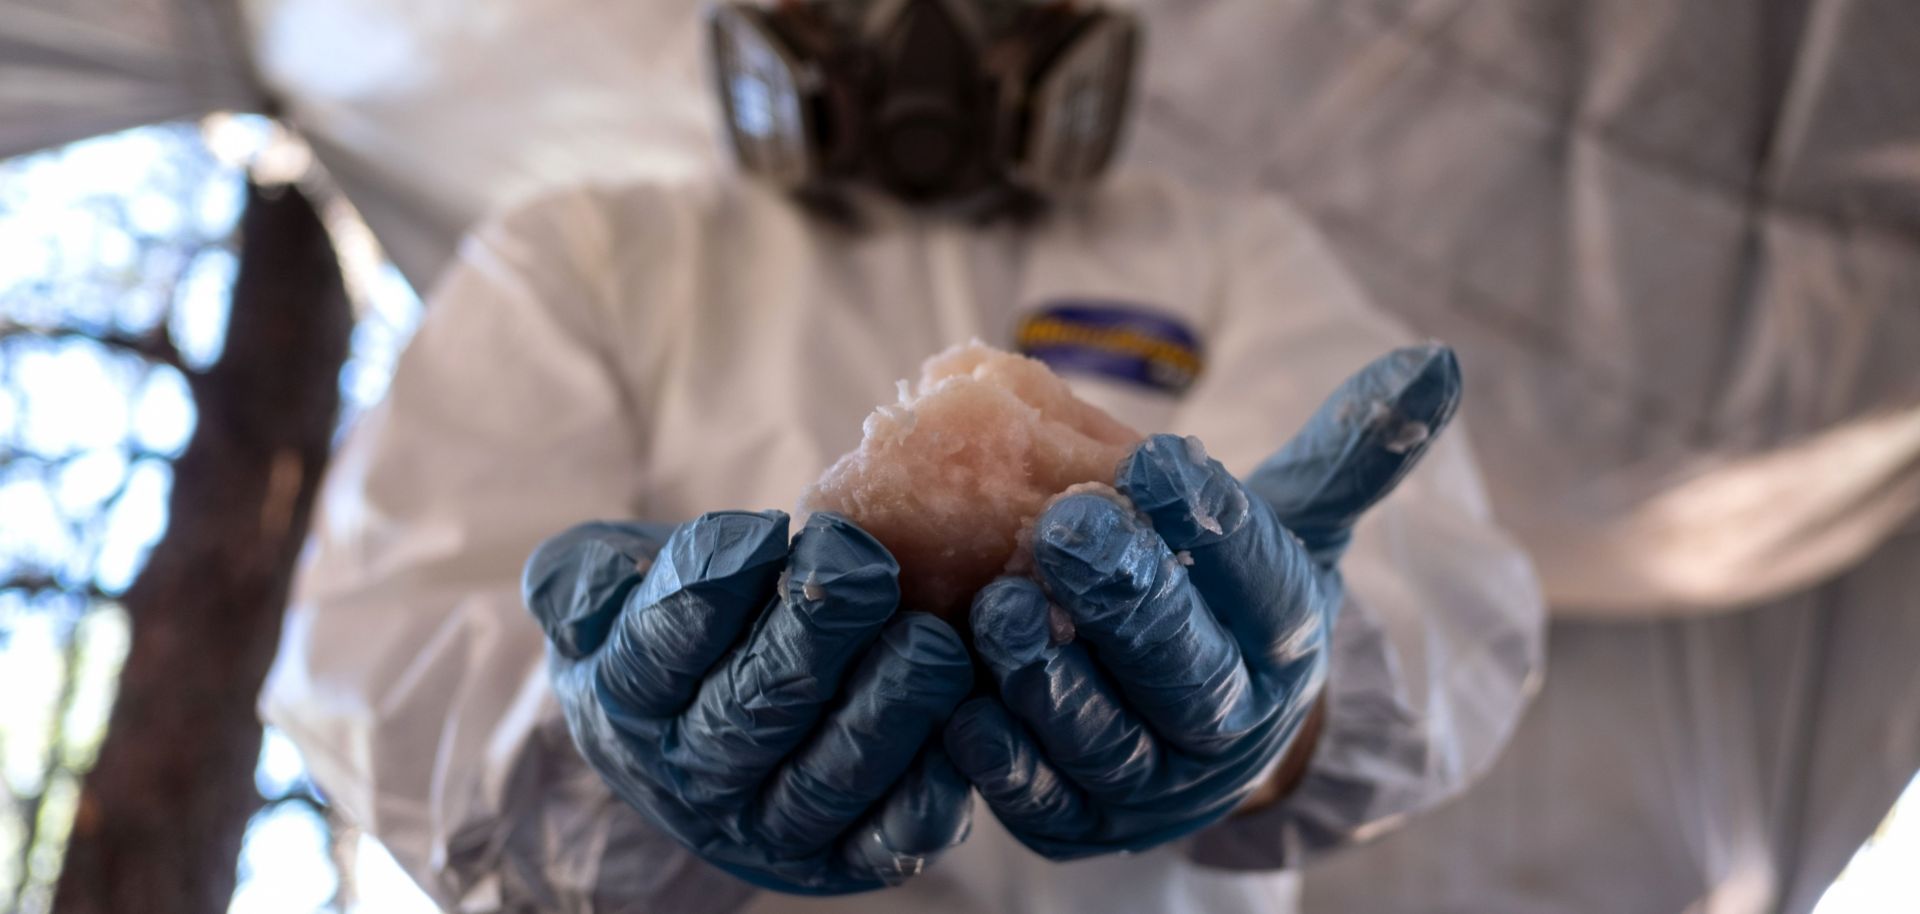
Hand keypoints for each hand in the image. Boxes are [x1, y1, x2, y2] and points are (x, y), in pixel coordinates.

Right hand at [524, 511, 975, 894]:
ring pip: (823, 779)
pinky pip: (882, 839)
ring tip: (930, 642)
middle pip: (750, 712)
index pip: (661, 648)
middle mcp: (692, 776)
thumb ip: (581, 577)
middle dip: (814, 638)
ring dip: (883, 712)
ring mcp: (766, 824)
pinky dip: (923, 796)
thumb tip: (599, 590)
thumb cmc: (664, 622)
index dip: (714, 587)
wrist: (699, 718)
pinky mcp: (840, 855)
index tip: (766, 528)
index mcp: (626, 701)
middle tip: (868, 570)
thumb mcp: (598, 584)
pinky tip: (957, 733)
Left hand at [944, 344, 1460, 858]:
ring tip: (995, 601)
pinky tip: (958, 700)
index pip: (1258, 581)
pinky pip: (1037, 801)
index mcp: (1287, 642)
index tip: (1155, 461)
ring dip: (1050, 676)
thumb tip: (1436, 362)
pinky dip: (997, 758)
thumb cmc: (1227, 594)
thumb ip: (1350, 451)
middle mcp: (1231, 726)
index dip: (1209, 526)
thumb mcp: (1293, 522)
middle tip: (1065, 525)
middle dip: (1128, 600)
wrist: (1198, 720)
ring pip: (1106, 743)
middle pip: (1188, 672)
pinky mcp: (1078, 825)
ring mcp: (1155, 787)